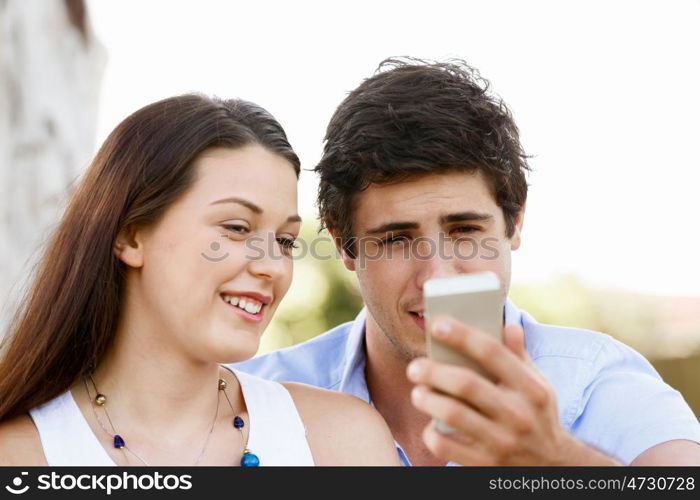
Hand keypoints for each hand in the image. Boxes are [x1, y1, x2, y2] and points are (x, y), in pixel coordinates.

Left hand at [407, 316, 618, 464]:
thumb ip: (519, 355)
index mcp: (530, 388)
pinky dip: (431, 432)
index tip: (436, 324)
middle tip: (415, 367)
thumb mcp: (538, 384)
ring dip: (426, 399)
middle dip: (432, 371)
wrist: (552, 466)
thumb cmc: (537, 415)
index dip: (461, 335)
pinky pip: (446, 446)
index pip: (492, 352)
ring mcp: (502, 441)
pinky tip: (430, 423)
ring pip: (452, 413)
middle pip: (465, 383)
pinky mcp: (485, 463)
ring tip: (418, 392)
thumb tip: (507, 325)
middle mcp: (518, 414)